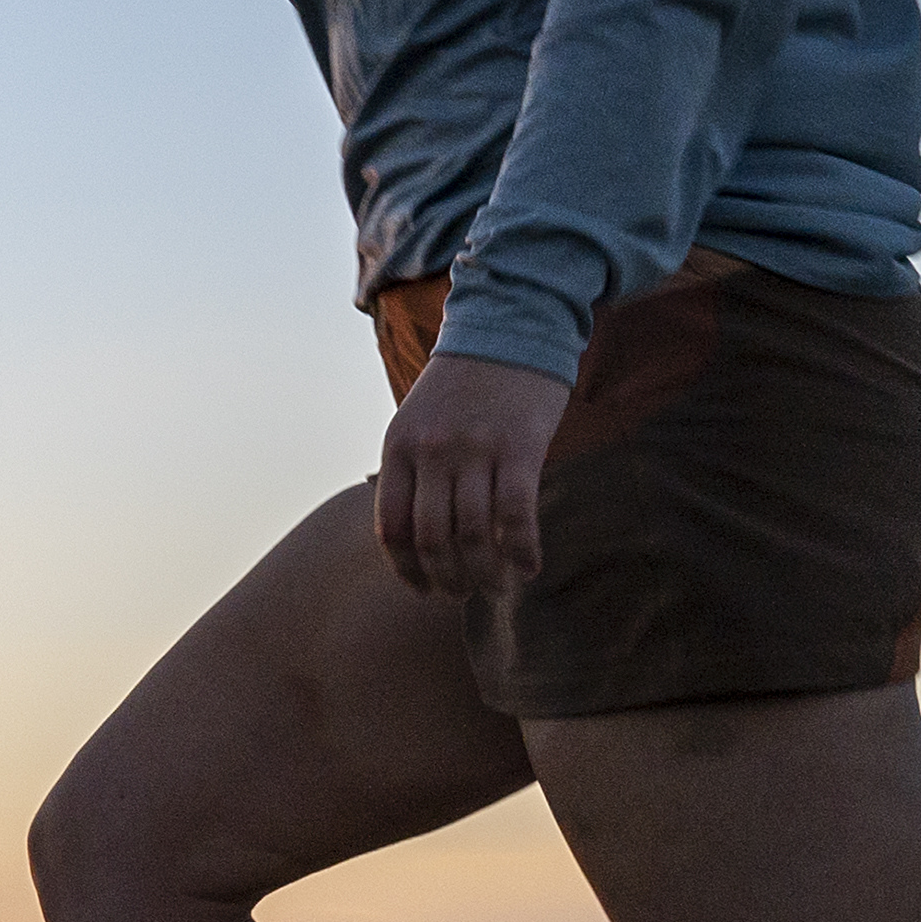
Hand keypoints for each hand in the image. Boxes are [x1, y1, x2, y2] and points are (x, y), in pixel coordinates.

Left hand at [375, 350, 572, 598]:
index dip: (406, 569)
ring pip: (474, 535)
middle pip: (433, 539)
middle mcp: (432, 452)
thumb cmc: (464, 384)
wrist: (510, 327)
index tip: (422, 590)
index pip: (391, 528)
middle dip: (448, 579)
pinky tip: (529, 567)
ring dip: (486, 573)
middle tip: (463, 595)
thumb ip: (412, 470)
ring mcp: (475, 450)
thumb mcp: (418, 420)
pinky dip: (523, 550)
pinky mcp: (520, 447)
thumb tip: (416, 536)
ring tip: (497, 587)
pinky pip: (517, 515)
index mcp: (398, 448)